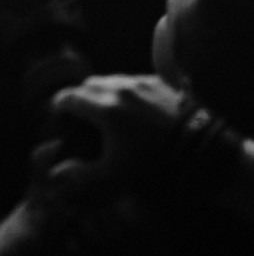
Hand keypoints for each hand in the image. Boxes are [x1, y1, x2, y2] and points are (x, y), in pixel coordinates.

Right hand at [42, 74, 187, 184]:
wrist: (201, 150)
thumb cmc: (154, 164)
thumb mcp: (115, 175)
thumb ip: (81, 174)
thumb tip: (55, 174)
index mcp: (103, 108)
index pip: (67, 97)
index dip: (60, 109)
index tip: (64, 121)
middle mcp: (119, 88)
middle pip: (88, 85)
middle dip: (82, 99)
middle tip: (86, 120)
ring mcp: (140, 82)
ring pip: (111, 80)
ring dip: (105, 93)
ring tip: (113, 116)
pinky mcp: (158, 82)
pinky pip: (133, 81)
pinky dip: (128, 92)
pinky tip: (137, 112)